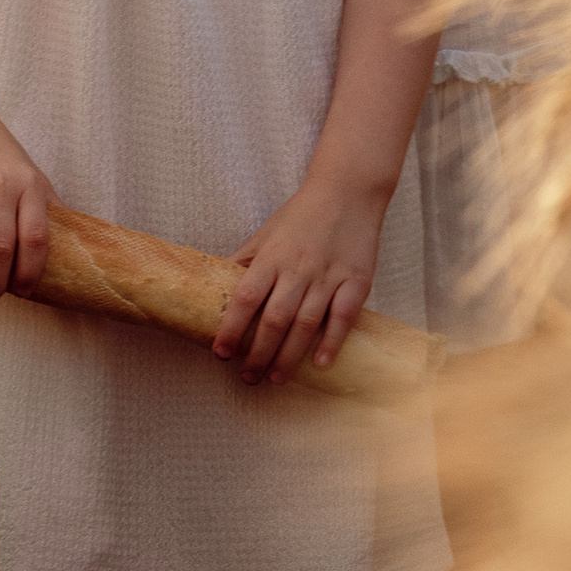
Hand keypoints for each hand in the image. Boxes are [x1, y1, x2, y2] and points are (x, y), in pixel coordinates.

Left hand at [214, 175, 392, 385]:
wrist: (347, 191)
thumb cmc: (301, 215)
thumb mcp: (265, 234)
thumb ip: (243, 262)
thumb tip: (214, 285)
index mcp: (271, 257)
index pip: (245, 298)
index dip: (232, 328)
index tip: (221, 353)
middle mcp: (298, 268)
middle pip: (274, 319)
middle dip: (259, 354)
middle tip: (248, 378)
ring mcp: (328, 276)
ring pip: (305, 324)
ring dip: (289, 356)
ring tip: (275, 379)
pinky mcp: (356, 281)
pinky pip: (343, 316)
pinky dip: (332, 342)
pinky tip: (320, 363)